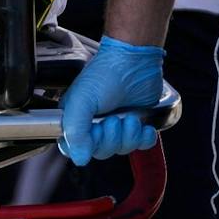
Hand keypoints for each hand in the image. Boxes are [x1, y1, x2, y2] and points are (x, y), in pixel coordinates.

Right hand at [58, 36, 164, 165]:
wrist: (135, 60)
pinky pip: (141, 144)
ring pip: (121, 149)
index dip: (87, 146)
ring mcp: (117, 125)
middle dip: (111, 139)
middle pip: (101, 151)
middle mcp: (94, 124)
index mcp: (76, 118)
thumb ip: (75, 130)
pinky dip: (144, 138)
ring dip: (129, 136)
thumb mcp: (82, 100)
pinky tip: (143, 125)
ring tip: (129, 117)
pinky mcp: (136, 124)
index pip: (74, 148)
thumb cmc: (105, 73)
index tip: (95, 133)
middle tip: (114, 120)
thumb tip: (79, 158)